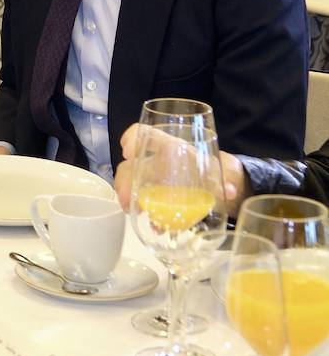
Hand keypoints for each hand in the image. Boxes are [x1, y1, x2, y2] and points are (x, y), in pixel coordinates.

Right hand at [113, 123, 241, 210]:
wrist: (217, 180)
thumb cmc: (214, 169)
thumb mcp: (222, 172)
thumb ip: (226, 179)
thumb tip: (230, 191)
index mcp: (173, 149)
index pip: (147, 134)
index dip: (134, 138)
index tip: (128, 153)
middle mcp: (157, 160)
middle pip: (132, 163)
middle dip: (126, 180)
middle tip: (128, 199)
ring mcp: (152, 176)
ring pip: (131, 180)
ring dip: (128, 196)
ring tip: (134, 212)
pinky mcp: (153, 191)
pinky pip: (140, 197)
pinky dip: (142, 209)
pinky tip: (149, 221)